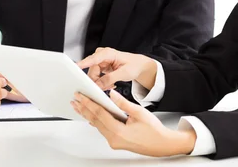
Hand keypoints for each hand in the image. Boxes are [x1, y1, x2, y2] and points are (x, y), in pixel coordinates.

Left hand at [72, 90, 196, 156]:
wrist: (162, 144)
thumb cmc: (154, 131)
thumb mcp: (139, 112)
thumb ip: (123, 103)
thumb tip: (111, 94)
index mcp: (119, 132)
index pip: (99, 114)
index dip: (88, 103)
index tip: (80, 96)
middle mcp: (114, 139)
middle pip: (95, 121)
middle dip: (84, 109)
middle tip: (75, 99)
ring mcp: (114, 142)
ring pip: (97, 125)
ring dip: (88, 114)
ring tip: (79, 106)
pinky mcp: (116, 141)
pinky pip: (103, 129)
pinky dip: (96, 120)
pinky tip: (91, 115)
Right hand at [77, 47, 157, 90]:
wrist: (138, 66)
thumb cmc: (134, 65)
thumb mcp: (124, 73)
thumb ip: (110, 78)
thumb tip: (98, 85)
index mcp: (108, 53)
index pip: (93, 58)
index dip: (84, 63)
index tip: (76, 67)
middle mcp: (102, 56)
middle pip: (92, 70)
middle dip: (97, 81)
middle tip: (105, 87)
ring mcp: (101, 62)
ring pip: (93, 75)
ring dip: (100, 83)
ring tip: (111, 85)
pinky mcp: (101, 67)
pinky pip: (96, 77)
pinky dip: (102, 83)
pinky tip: (110, 84)